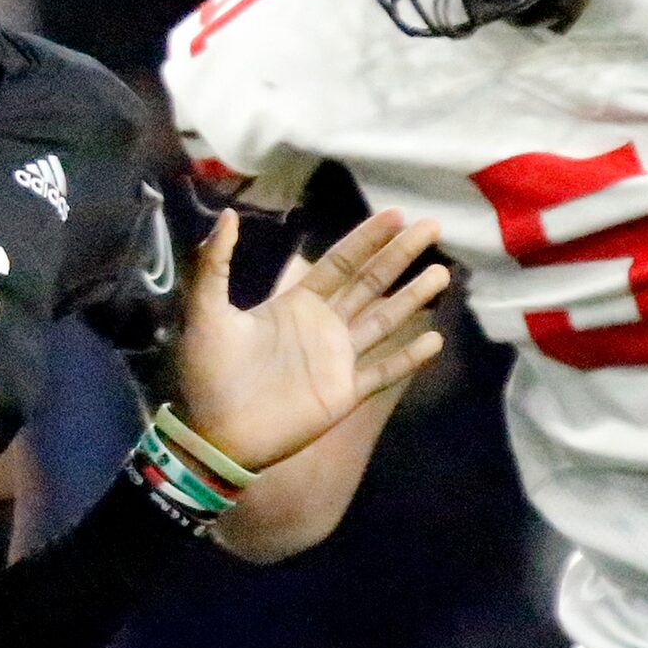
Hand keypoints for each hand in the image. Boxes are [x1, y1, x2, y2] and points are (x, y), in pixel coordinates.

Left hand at [173, 207, 448, 471]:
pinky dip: (409, 358)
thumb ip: (215, 264)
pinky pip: (382, 371)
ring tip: (442, 273)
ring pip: (384, 321)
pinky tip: (435, 339)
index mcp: (294, 304)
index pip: (339, 263)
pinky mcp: (343, 394)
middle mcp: (322, 327)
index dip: (366, 239)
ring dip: (412, 298)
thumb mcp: (205, 311)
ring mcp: (336, 361)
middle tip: (432, 227)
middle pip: (370, 283)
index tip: (396, 214)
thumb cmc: (208, 373)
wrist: (215, 434)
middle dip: (400, 256)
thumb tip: (228, 215)